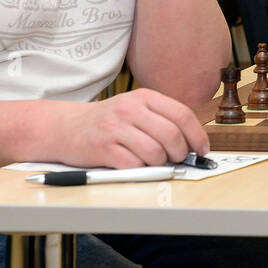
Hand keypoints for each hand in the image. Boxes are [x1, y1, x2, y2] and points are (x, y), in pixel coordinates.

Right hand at [58, 88, 208, 167]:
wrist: (65, 127)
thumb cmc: (108, 122)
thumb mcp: (135, 109)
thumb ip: (162, 119)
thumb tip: (194, 142)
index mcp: (144, 97)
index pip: (182, 114)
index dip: (197, 135)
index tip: (202, 149)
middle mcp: (130, 109)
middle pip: (172, 135)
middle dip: (180, 153)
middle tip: (177, 159)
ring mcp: (115, 128)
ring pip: (155, 153)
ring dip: (160, 163)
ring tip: (153, 161)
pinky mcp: (102, 148)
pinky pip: (134, 165)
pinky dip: (140, 170)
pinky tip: (133, 164)